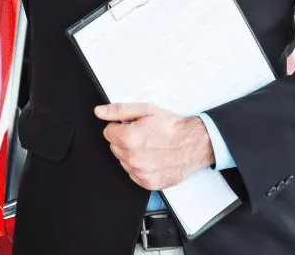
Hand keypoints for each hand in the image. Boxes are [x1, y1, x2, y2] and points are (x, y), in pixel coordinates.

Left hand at [95, 103, 212, 190]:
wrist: (194, 143)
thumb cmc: (172, 127)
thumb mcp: (146, 110)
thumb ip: (119, 111)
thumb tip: (99, 112)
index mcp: (129, 138)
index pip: (108, 132)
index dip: (119, 127)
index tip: (132, 126)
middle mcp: (133, 158)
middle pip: (114, 147)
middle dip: (124, 140)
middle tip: (143, 135)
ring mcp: (140, 173)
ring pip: (123, 161)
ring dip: (132, 154)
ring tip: (150, 146)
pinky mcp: (148, 183)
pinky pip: (134, 174)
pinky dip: (140, 167)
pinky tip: (152, 158)